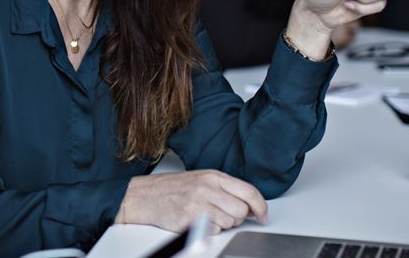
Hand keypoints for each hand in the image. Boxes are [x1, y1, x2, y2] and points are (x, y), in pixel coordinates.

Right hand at [114, 170, 267, 233]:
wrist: (144, 196)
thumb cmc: (172, 189)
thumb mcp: (201, 180)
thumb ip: (225, 188)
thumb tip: (250, 203)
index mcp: (213, 176)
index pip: (248, 191)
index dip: (261, 206)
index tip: (263, 215)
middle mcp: (208, 188)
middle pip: (241, 211)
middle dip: (237, 217)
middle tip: (223, 214)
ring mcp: (199, 203)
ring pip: (229, 223)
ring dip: (222, 224)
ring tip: (205, 216)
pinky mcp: (191, 219)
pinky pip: (214, 232)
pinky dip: (208, 231)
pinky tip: (197, 221)